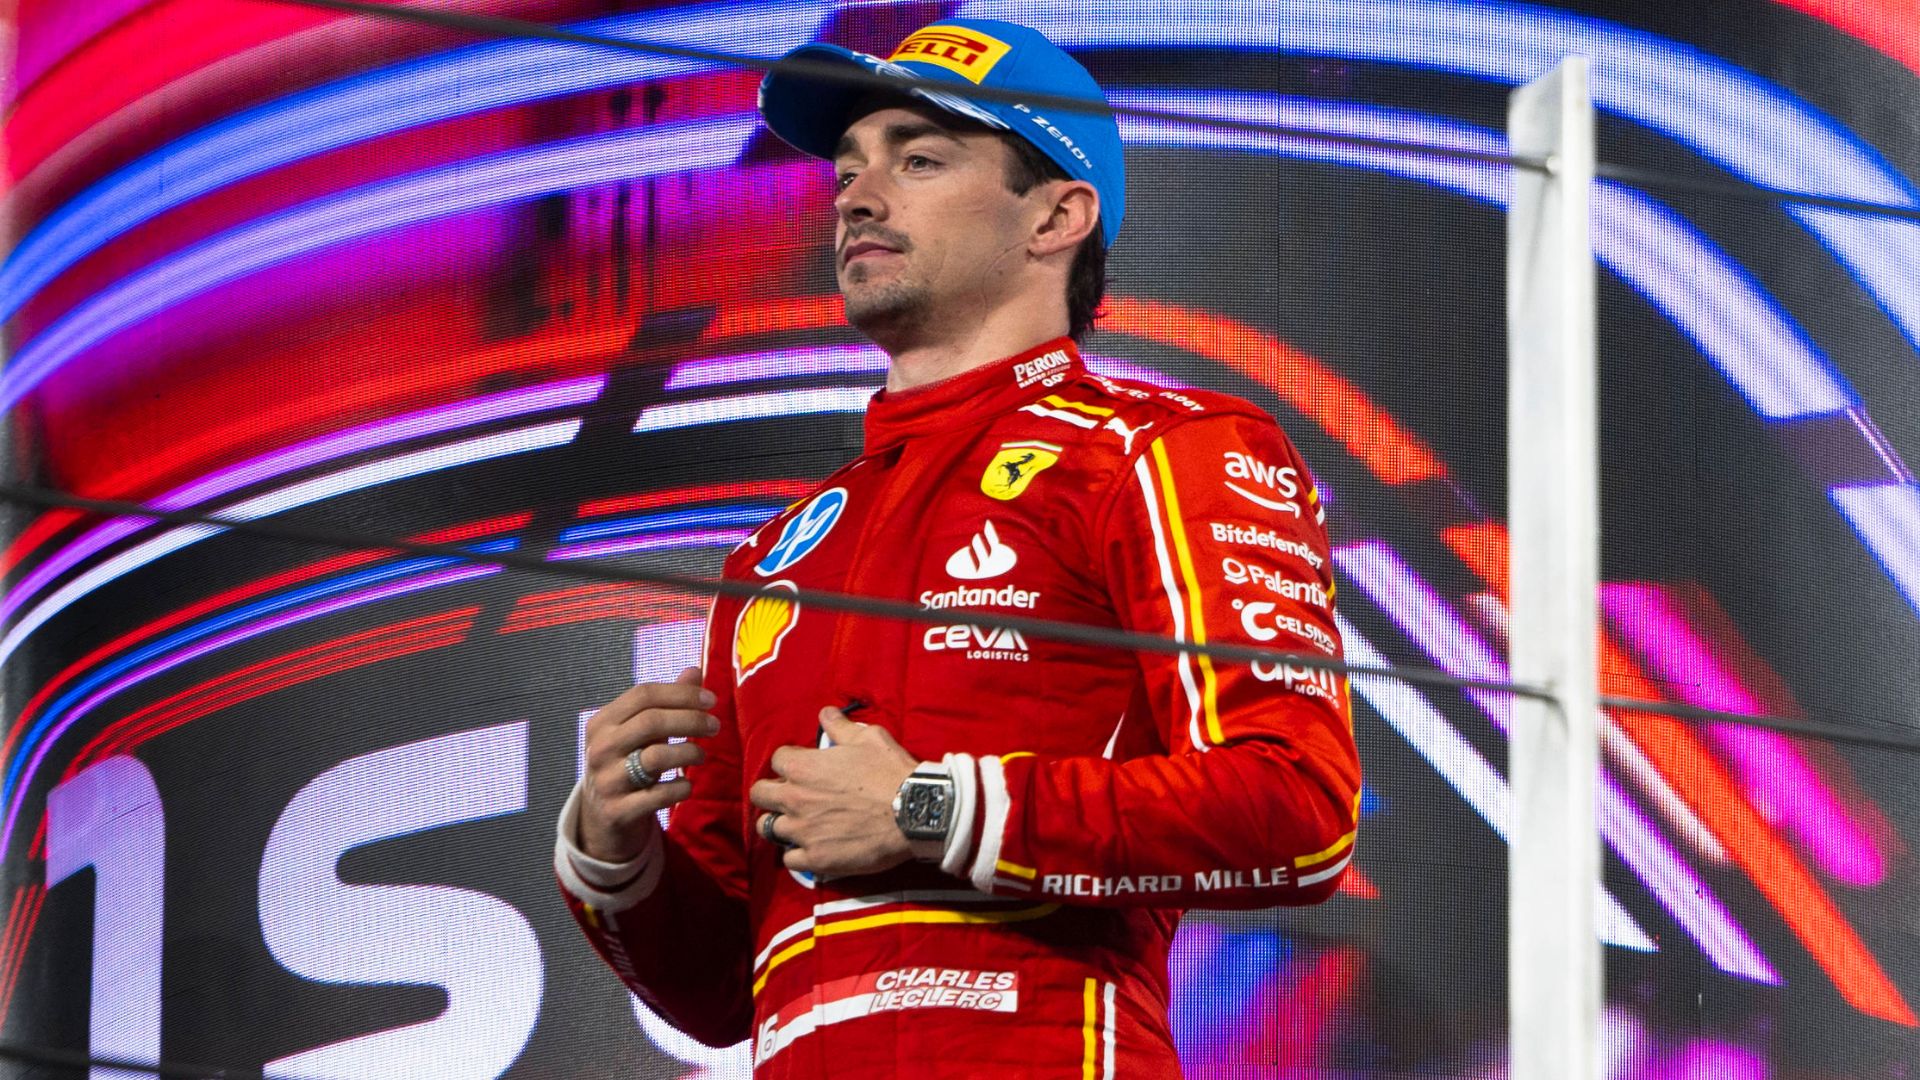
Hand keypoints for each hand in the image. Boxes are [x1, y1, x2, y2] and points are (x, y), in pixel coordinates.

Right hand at [578, 667, 719, 862]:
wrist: (601, 818)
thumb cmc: (627, 764)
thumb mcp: (641, 733)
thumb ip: (667, 702)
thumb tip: (695, 670)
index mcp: (602, 722)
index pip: (643, 694)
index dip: (681, 693)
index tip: (711, 699)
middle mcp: (599, 748)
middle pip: (651, 721)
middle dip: (690, 720)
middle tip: (715, 726)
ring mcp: (606, 781)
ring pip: (656, 757)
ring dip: (688, 752)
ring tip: (701, 755)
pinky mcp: (617, 811)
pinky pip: (659, 796)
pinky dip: (681, 788)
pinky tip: (687, 785)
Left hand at [749, 707, 920, 877]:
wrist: (914, 812)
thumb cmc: (890, 771)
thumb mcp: (868, 737)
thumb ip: (840, 725)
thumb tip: (825, 712)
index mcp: (802, 767)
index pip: (776, 759)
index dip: (790, 761)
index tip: (804, 767)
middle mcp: (794, 799)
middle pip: (760, 794)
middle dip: (771, 792)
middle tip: (791, 796)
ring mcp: (802, 831)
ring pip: (768, 828)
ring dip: (781, 824)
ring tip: (798, 824)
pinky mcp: (816, 858)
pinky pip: (789, 859)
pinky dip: (797, 854)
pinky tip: (811, 848)